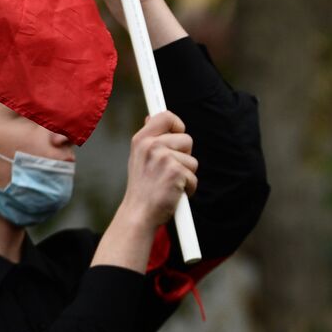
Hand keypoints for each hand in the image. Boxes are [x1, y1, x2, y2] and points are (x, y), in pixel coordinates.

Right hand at [117, 112, 196, 230]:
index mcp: (141, 140)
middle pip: (187, 139)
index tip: (177, 133)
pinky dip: (188, 188)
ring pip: (193, 160)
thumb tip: (151, 116)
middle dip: (184, 156)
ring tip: (168, 184)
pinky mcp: (176, 172)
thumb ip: (149, 138)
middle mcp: (151, 146)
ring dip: (186, 174)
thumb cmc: (142, 188)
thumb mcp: (139, 158)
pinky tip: (173, 193)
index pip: (166, 116)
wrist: (138, 214)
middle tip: (168, 171)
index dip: (177, 124)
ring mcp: (164, 158)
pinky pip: (194, 177)